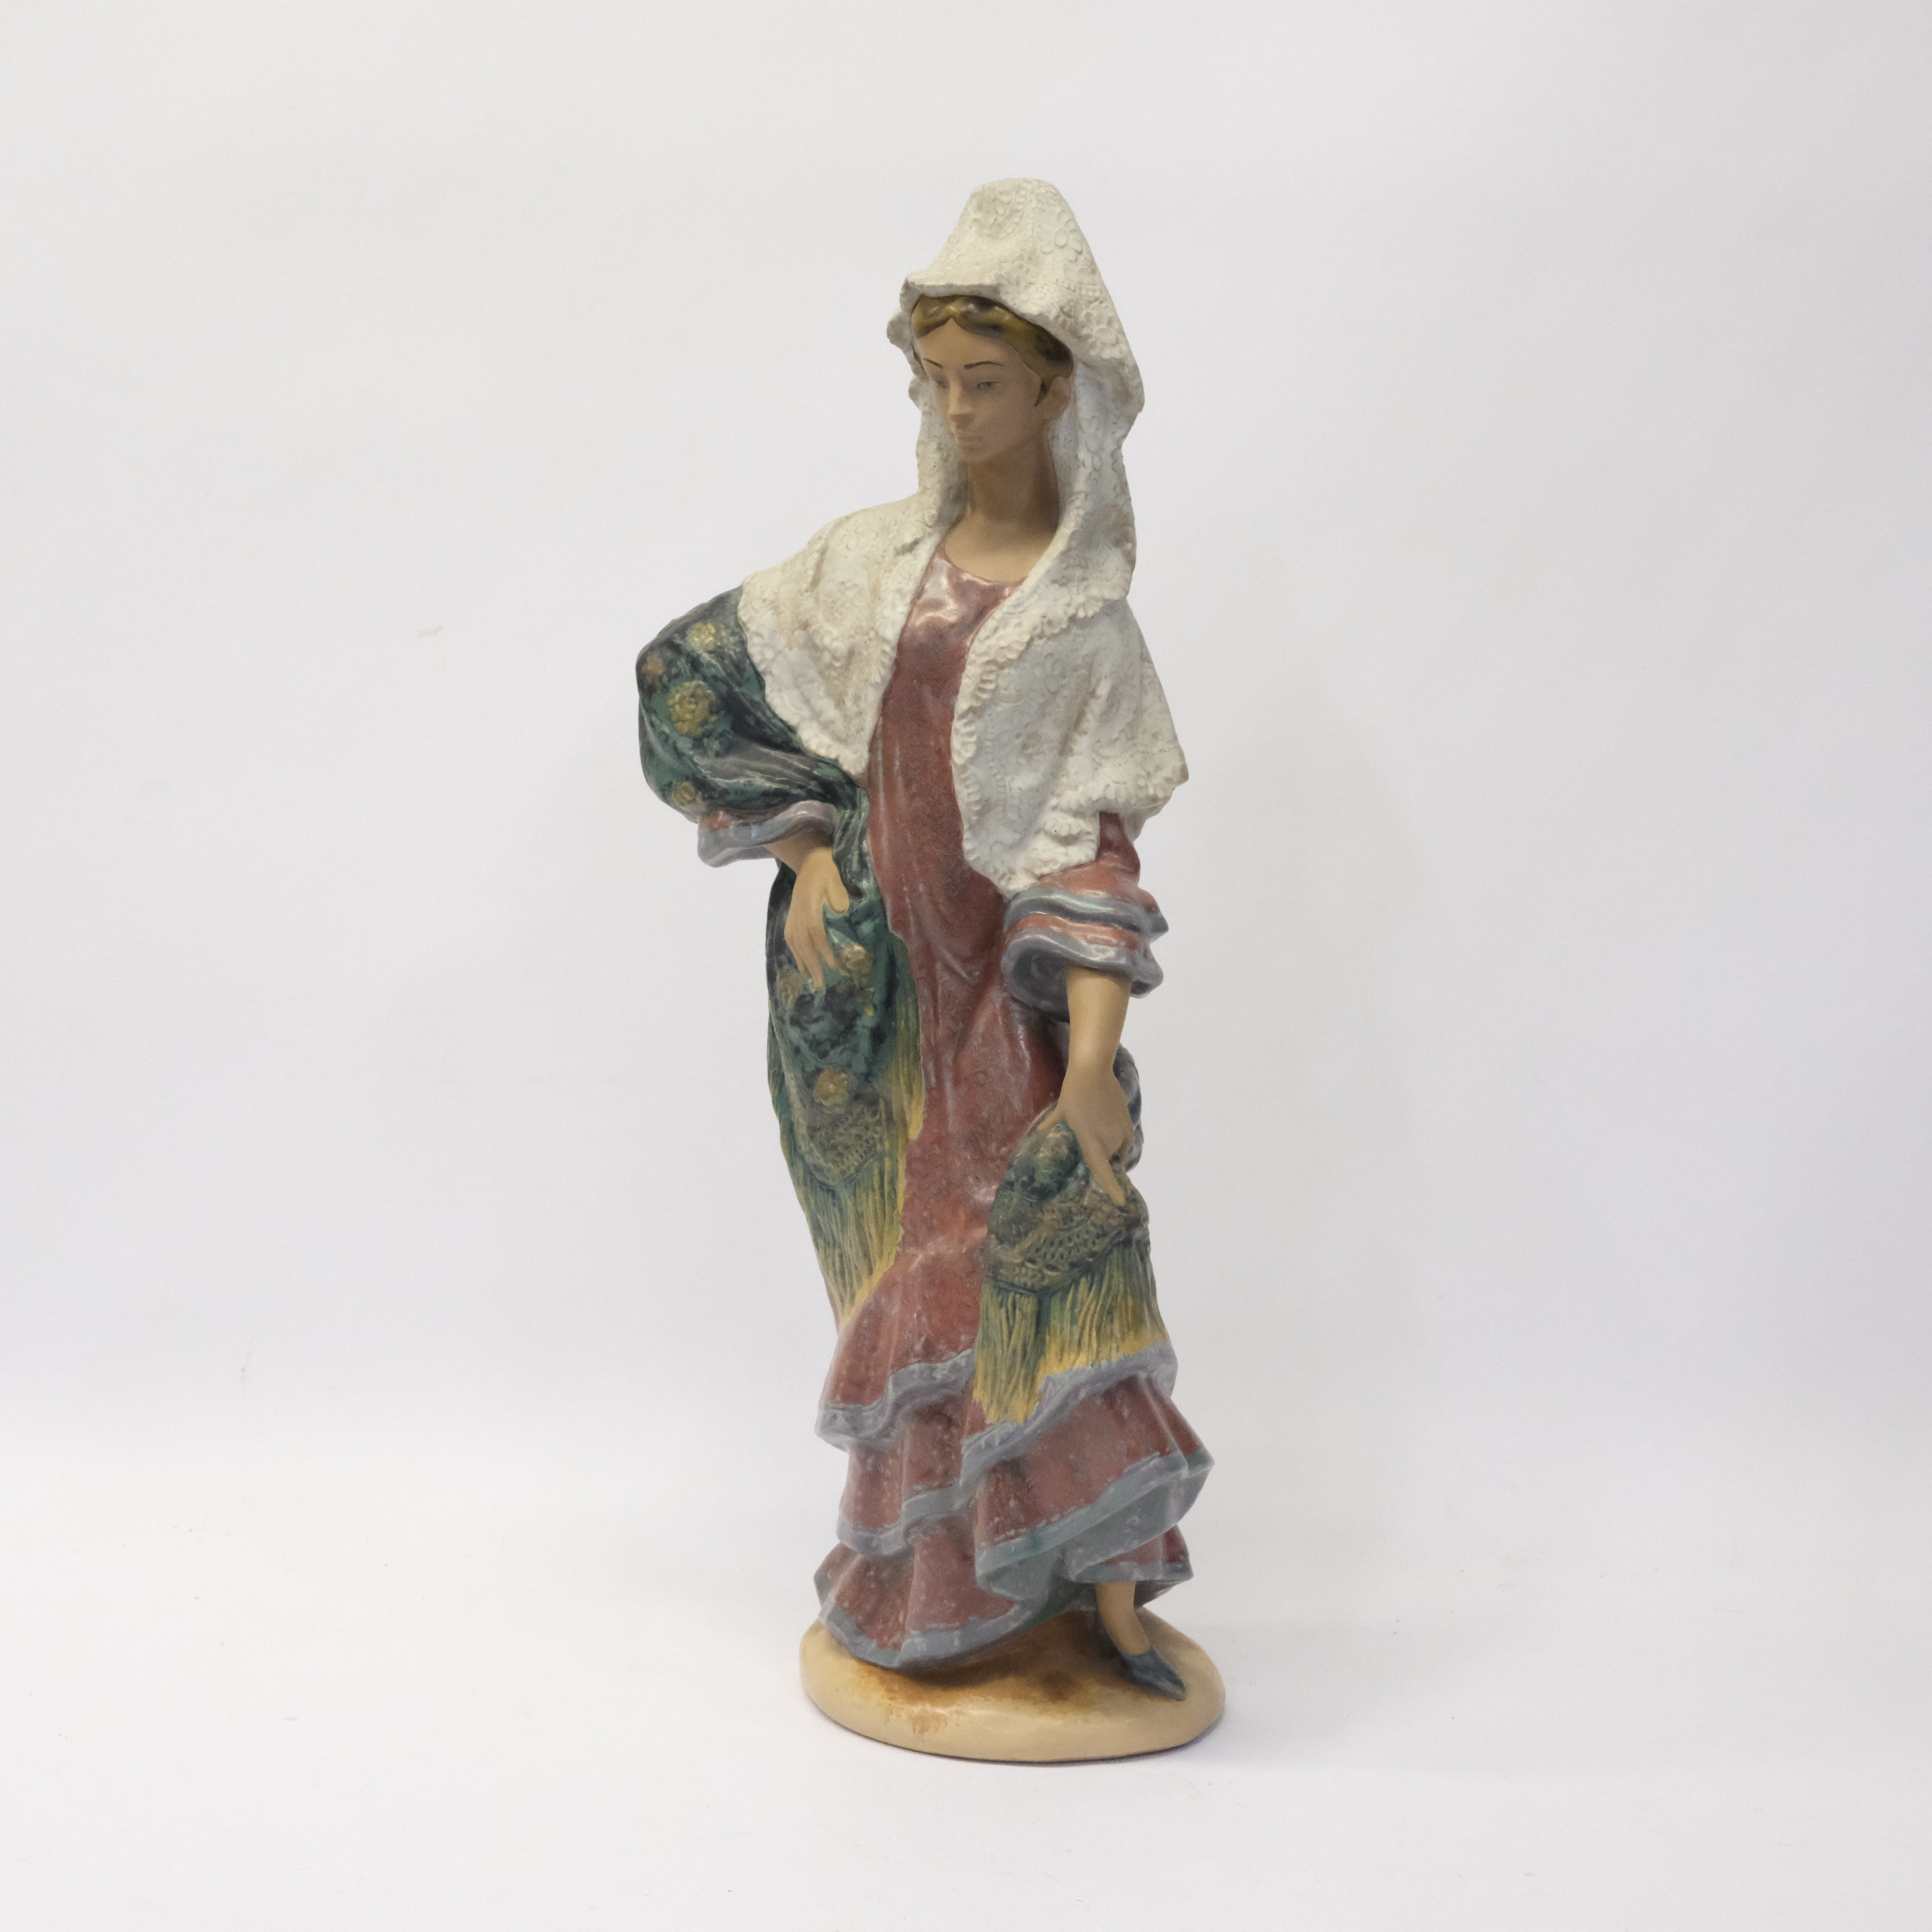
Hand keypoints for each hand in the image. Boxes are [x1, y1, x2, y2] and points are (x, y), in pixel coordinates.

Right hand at [775, 839, 849, 987]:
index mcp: (810, 901)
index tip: (833, 964)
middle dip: (812, 963)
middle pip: (802, 940)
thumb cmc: (830, 869)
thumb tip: (841, 920)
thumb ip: (838, 902)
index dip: (822, 948)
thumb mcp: (838, 882)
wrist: (812, 858)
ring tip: (810, 977)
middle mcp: (798, 909)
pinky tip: (801, 962)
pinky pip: (790, 935)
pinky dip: (795, 950)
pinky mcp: (792, 913)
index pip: (815, 930)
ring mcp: (793, 912)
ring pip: (794, 940)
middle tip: (821, 982)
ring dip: (802, 960)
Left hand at [1042, 1058, 1132, 1205]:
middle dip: (1102, 1158)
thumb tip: (1039, 1132)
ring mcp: (1121, 1130)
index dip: (1112, 1188)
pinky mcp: (1128, 1120)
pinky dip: (1120, 1140)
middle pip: (1109, 1159)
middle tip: (1091, 1148)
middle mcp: (1109, 1140)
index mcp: (1091, 1141)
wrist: (1094, 1071)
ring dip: (1111, 1148)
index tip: (1120, 1202)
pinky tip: (1110, 1130)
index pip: (1103, 1170)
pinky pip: (1126, 1139)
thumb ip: (1051, 1125)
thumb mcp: (1061, 1111)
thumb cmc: (1074, 1093)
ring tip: (1098, 1134)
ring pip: (1119, 1149)